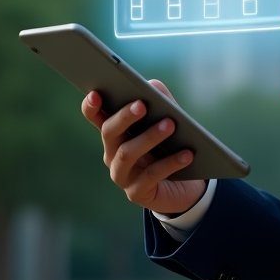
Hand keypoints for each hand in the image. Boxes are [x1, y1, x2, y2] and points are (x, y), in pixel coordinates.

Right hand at [81, 80, 206, 214]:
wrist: (186, 185)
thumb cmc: (172, 145)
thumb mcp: (169, 120)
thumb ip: (161, 101)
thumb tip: (153, 86)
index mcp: (117, 132)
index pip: (97, 117)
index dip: (92, 106)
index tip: (96, 93)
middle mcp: (113, 153)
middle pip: (110, 132)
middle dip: (124, 117)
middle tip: (142, 105)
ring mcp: (122, 175)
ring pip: (127, 154)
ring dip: (149, 137)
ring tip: (170, 124)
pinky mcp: (137, 193)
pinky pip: (151, 176)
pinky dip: (170, 163)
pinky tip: (187, 153)